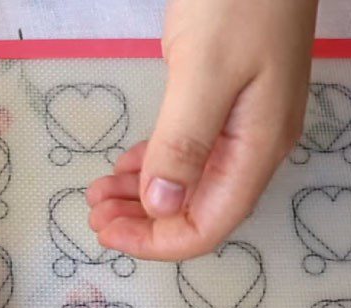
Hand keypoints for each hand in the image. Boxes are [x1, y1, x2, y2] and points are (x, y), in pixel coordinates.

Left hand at [87, 0, 317, 261]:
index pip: (207, 226)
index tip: (110, 234)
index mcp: (255, 151)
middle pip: (195, 212)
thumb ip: (183, 144)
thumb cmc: (239, 0)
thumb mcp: (204, 71)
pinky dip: (149, 168)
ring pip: (185, 187)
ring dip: (140, 198)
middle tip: (94, 216)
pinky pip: (183, 156)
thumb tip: (160, 206)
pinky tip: (120, 170)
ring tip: (97, 196)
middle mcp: (251, 150)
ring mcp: (239, 129)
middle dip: (142, 223)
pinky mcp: (221, 107)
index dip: (157, 241)